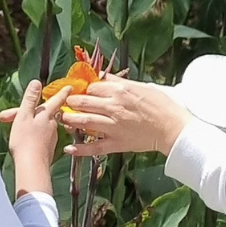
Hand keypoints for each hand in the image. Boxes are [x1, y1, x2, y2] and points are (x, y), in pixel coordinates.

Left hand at [1, 78, 190, 157]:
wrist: (173, 128)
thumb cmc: (161, 105)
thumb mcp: (142, 86)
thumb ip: (120, 83)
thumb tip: (103, 77)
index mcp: (120, 91)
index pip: (92, 88)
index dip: (78, 89)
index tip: (68, 90)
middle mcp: (114, 107)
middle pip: (83, 103)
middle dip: (66, 103)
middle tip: (52, 105)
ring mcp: (114, 126)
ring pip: (85, 123)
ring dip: (68, 122)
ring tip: (57, 121)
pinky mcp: (117, 143)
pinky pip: (95, 147)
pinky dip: (81, 149)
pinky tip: (68, 149)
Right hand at [8, 80, 70, 166]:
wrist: (31, 166)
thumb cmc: (25, 141)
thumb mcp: (24, 116)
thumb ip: (30, 99)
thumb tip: (37, 82)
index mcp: (46, 115)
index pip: (57, 100)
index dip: (62, 93)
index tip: (70, 87)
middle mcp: (52, 125)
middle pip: (49, 113)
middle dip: (41, 109)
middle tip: (33, 107)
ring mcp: (51, 137)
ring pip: (46, 125)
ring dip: (36, 123)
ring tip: (24, 125)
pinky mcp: (48, 148)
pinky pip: (44, 136)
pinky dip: (37, 134)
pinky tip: (30, 139)